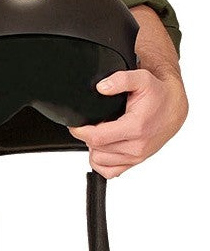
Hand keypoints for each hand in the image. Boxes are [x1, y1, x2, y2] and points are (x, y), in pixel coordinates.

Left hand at [67, 67, 187, 177]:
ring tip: (102, 132)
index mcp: (135, 127)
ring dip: (95, 148)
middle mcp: (136, 146)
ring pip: (100, 161)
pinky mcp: (135, 162)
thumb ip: (120, 80)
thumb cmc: (158, 95)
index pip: (97, 138)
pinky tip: (105, 146)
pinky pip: (109, 172)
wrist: (173, 108)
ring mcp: (136, 157)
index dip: (81, 131)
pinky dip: (102, 161)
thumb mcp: (141, 79)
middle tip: (93, 124)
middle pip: (96, 149)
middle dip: (88, 136)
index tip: (76, 124)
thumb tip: (101, 87)